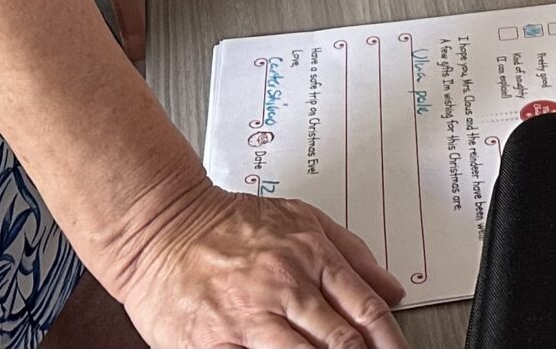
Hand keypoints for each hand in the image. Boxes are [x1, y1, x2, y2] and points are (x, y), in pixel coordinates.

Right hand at [119, 182, 405, 347]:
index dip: (391, 343)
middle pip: (342, 342)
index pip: (367, 310)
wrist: (162, 228)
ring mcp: (251, 319)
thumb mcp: (302, 219)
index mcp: (312, 256)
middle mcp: (285, 288)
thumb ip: (352, 253)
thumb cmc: (230, 224)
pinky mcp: (216, 344)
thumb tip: (393, 289)